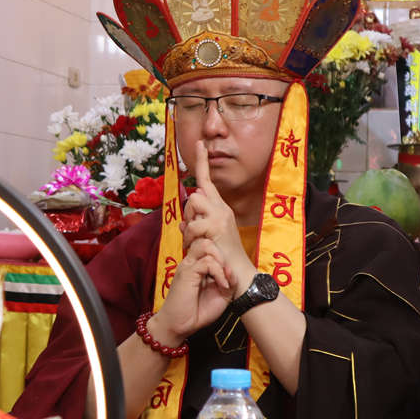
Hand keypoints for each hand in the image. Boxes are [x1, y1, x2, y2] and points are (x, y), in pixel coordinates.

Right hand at [149, 236, 233, 345]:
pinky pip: (206, 262)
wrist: (180, 325)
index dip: (223, 254)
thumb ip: (229, 282)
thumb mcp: (221, 296)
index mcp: (199, 265)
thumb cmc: (198, 312)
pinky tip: (222, 285)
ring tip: (224, 277)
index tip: (230, 274)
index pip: (210, 246)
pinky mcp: (187, 273)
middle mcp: (192, 262)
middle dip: (222, 252)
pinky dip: (219, 272)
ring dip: (220, 259)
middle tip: (227, 272)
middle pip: (207, 239)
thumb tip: (232, 269)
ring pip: (205, 245)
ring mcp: (188, 266)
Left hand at [181, 141, 253, 293]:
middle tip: (193, 233)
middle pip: (196, 194)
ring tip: (196, 241)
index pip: (208, 181)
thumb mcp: (206, 240)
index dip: (203, 162)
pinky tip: (197, 246)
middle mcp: (222, 209)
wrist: (237, 275)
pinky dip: (190, 237)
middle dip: (189, 213)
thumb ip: (195, 228)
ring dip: (190, 224)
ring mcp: (221, 216)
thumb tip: (183, 224)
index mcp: (220, 210)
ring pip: (194, 203)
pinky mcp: (217, 226)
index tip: (199, 143)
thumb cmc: (222, 259)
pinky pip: (193, 224)